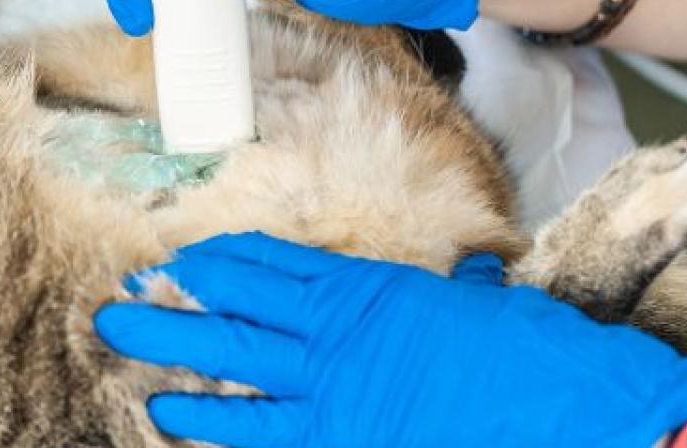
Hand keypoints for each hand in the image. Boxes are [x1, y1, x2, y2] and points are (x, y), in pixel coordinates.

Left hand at [94, 233, 686, 447]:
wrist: (567, 411)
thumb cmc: (531, 356)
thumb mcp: (480, 306)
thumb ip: (449, 293)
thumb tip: (457, 280)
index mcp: (368, 289)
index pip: (274, 266)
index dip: (224, 261)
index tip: (186, 257)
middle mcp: (337, 333)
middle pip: (233, 308)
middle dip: (172, 300)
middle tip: (119, 295)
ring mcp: (332, 390)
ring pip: (229, 363)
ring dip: (170, 353)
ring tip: (120, 343)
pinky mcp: (339, 438)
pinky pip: (258, 429)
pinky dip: (211, 422)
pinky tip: (169, 416)